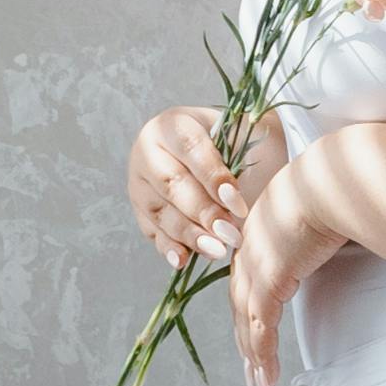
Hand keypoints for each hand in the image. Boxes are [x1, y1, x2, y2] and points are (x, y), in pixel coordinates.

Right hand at [129, 104, 279, 268]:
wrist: (225, 153)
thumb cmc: (239, 146)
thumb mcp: (245, 140)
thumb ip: (242, 160)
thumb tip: (235, 203)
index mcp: (174, 124)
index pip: (191, 149)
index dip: (214, 179)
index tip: (239, 205)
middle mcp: (148, 151)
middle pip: (172, 184)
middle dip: (203, 213)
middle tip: (232, 234)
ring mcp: (139, 182)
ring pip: (160, 211)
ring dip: (189, 235)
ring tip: (217, 250)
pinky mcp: (140, 210)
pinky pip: (152, 232)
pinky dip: (169, 248)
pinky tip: (183, 260)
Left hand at [231, 153, 353, 385]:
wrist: (330, 179)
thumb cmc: (333, 185)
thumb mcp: (320, 208)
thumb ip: (320, 226)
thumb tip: (339, 230)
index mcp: (257, 231)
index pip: (246, 278)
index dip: (247, 308)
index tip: (251, 329)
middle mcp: (248, 250)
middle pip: (240, 305)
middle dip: (244, 341)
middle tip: (250, 369)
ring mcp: (254, 266)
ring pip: (247, 322)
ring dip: (253, 357)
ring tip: (260, 383)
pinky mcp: (268, 281)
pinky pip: (261, 328)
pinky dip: (263, 355)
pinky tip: (268, 376)